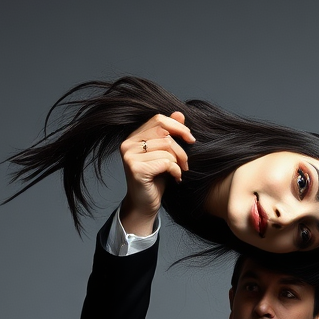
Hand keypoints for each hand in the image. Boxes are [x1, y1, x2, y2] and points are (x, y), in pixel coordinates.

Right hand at [119, 112, 194, 234]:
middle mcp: (128, 144)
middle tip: (185, 163)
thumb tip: (179, 113)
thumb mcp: (164, 154)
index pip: (157, 119)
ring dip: (179, 162)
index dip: (177, 126)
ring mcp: (130, 156)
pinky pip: (165, 162)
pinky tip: (175, 179)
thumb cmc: (156, 180)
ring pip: (166, 148)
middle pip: (164, 133)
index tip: (191, 138)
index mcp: (133, 137)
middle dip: (180, 148)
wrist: (144, 205)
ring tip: (179, 172)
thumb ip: (170, 134)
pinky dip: (175, 171)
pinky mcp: (136, 169)